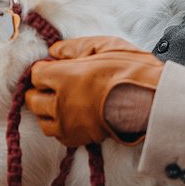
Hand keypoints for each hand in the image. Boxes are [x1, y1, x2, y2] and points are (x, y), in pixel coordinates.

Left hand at [24, 36, 163, 147]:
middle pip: (33, 99)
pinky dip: (60, 127)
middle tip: (53, 85)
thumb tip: (55, 51)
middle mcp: (60, 102)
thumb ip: (74, 47)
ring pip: (42, 120)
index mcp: (63, 77)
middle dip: (40, 90)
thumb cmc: (132, 72)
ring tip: (60, 102)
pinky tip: (71, 117)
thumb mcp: (104, 46)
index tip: (54, 67)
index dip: (44, 69)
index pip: (35, 74)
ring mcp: (68, 123)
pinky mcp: (79, 139)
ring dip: (47, 110)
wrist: (151, 102)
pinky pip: (58, 135)